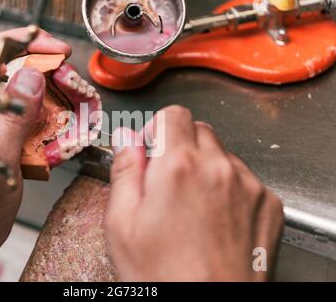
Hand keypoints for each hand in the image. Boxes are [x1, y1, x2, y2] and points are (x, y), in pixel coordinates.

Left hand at [0, 28, 70, 278]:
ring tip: (66, 88)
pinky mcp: (0, 135)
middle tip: (57, 59)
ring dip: (42, 83)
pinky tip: (60, 118)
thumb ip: (8, 124)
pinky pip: (23, 110)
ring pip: (11, 85)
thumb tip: (29, 80)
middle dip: (26, 55)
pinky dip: (45, 109)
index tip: (23, 53)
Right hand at [107, 105, 283, 281]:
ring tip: (192, 208)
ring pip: (223, 154)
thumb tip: (126, 139)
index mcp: (178, 167)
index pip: (173, 115)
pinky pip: (246, 179)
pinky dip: (229, 188)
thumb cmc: (164, 276)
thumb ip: (124, 171)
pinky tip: (216, 219)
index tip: (153, 150)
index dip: (157, 129)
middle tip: (168, 182)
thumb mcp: (122, 224)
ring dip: (206, 168)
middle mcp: (218, 168)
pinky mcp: (269, 205)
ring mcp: (248, 186)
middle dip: (181, 147)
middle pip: (200, 130)